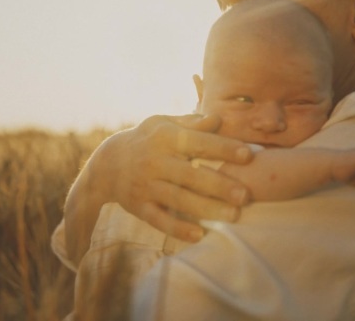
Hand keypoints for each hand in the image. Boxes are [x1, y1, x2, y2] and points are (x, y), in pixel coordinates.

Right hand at [88, 114, 252, 241]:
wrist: (106, 164)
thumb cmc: (146, 140)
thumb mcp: (163, 124)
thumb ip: (192, 123)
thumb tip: (219, 118)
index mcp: (165, 138)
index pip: (198, 142)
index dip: (223, 148)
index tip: (249, 155)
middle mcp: (155, 162)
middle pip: (190, 175)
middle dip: (219, 185)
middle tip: (246, 195)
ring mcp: (146, 186)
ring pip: (178, 200)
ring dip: (207, 209)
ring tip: (234, 216)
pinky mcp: (139, 206)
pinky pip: (159, 220)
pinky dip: (178, 229)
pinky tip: (199, 235)